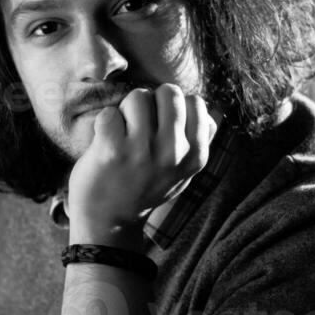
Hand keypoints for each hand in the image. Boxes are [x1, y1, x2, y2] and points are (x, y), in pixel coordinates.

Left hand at [66, 84, 216, 246]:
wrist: (109, 222)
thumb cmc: (145, 188)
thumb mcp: (183, 173)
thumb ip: (199, 143)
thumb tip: (210, 112)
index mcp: (195, 156)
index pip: (195, 102)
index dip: (175, 107)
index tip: (162, 126)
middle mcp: (173, 153)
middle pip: (169, 92)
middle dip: (152, 100)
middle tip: (140, 125)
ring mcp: (143, 152)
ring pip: (139, 97)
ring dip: (126, 111)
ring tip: (123, 134)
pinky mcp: (112, 151)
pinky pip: (110, 113)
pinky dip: (104, 123)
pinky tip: (105, 142)